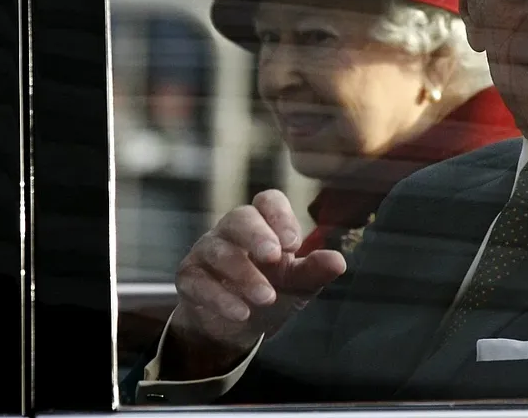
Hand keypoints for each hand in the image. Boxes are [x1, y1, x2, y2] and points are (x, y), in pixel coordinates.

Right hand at [166, 189, 345, 376]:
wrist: (234, 327)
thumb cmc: (271, 292)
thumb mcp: (298, 284)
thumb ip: (315, 270)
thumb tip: (339, 261)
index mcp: (263, 224)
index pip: (268, 200)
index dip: (279, 216)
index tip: (293, 243)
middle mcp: (232, 231)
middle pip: (239, 218)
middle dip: (257, 236)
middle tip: (275, 257)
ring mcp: (206, 251)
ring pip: (219, 251)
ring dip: (244, 275)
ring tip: (267, 298)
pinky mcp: (189, 277)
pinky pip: (199, 281)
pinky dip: (221, 298)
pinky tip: (241, 313)